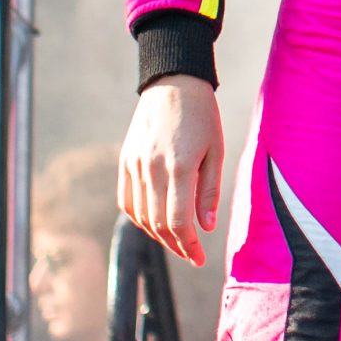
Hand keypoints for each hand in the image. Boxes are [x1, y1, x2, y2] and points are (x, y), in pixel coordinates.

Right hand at [120, 74, 223, 267]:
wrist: (173, 83)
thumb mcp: (216, 151)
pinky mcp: (125, 161)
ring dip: (158, 235)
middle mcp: (151, 169)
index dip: (189, 245)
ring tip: (177, 241)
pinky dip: (139, 218)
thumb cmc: (202, 116)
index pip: (178, 221)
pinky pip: (127, 201)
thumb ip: (208, 191)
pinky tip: (155, 223)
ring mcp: (134, 165)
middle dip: (175, 245)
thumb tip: (206, 227)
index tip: (199, 257)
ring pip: (141, 216)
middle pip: (158, 223)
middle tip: (191, 254)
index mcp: (178, 166)